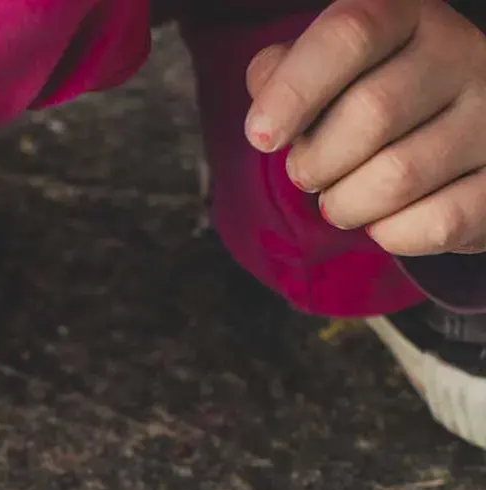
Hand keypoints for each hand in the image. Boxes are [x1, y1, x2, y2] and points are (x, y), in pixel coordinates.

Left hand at [245, 0, 485, 254]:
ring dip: (347, 205)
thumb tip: (266, 87)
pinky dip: (392, 234)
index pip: (349, 35)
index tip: (261, 137)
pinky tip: (385, 220)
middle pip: (370, 114)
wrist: (461, 142)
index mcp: (408, 17)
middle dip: (316, 163)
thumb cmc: (377, 104)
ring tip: (343, 200)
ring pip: (397, 177)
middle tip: (309, 175)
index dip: (293, 90)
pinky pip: (436, 222)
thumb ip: (289, 73)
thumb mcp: (332, 75)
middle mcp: (460, 55)